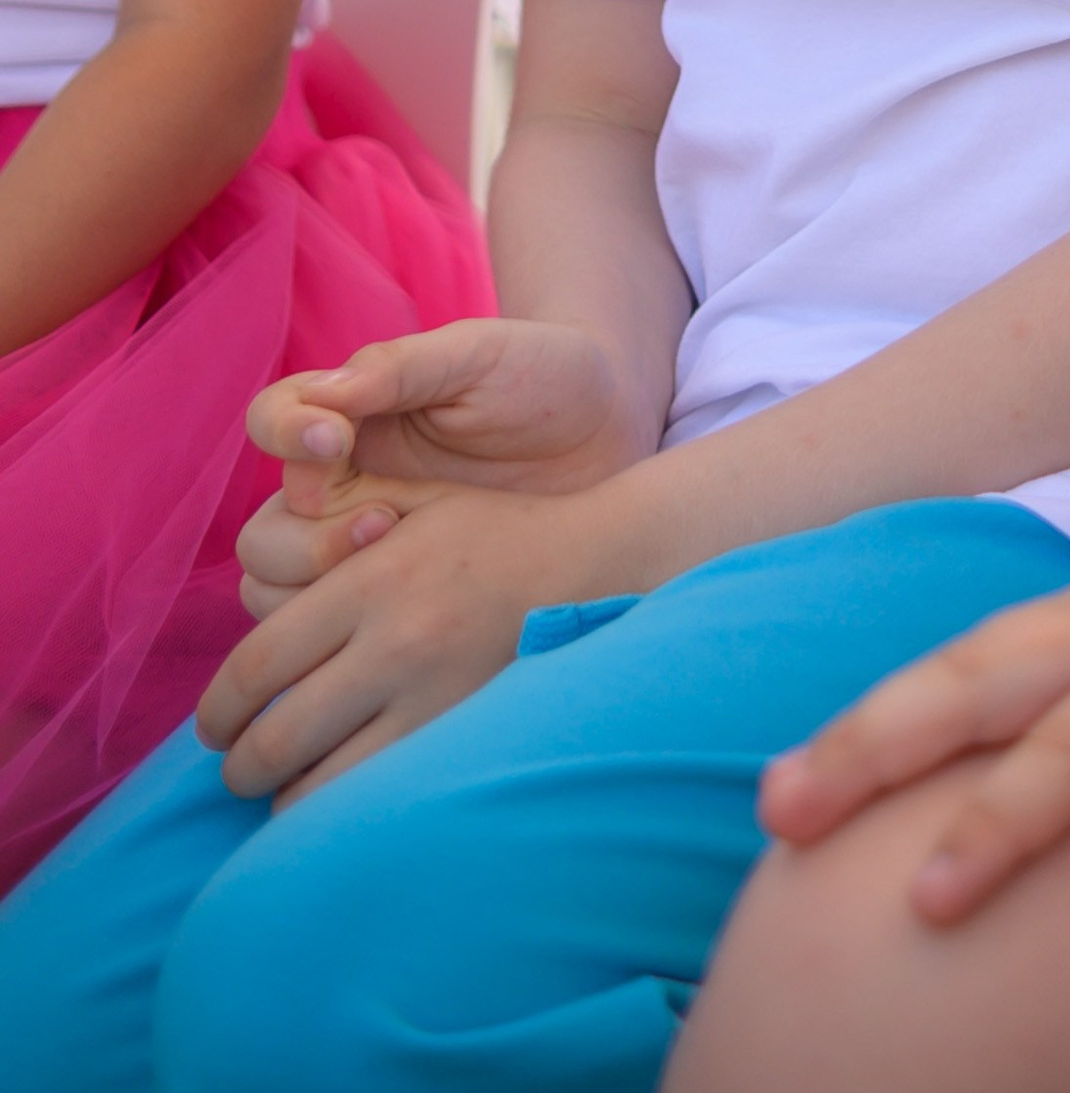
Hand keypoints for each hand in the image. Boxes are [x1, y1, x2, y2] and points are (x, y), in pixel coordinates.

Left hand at [200, 480, 605, 802]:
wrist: (597, 560)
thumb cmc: (493, 535)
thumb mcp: (410, 512)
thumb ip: (331, 553)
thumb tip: (253, 609)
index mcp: (367, 579)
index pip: (254, 665)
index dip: (217, 711)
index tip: (216, 727)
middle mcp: (391, 642)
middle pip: (272, 740)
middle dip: (240, 768)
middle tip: (242, 769)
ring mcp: (430, 697)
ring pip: (315, 788)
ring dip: (286, 801)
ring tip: (290, 792)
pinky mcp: (463, 735)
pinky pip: (376, 799)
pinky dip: (345, 812)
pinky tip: (347, 800)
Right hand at [237, 316, 649, 611]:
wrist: (609, 434)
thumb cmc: (542, 376)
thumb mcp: (478, 355)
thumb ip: (402, 367)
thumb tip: (326, 393)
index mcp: (353, 416)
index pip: (273, 421)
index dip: (285, 432)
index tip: (335, 438)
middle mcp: (345, 488)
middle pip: (264, 533)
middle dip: (304, 538)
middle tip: (382, 523)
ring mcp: (367, 552)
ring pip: (284, 593)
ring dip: (320, 589)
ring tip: (406, 557)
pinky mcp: (401, 600)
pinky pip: (338, 635)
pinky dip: (352, 632)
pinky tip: (420, 606)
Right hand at [757, 462, 1069, 930]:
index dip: (1002, 826)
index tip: (926, 902)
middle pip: (979, 683)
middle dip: (875, 750)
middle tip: (780, 819)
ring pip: (964, 657)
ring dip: (869, 719)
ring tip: (782, 793)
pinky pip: (983, 645)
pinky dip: (909, 690)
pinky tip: (860, 739)